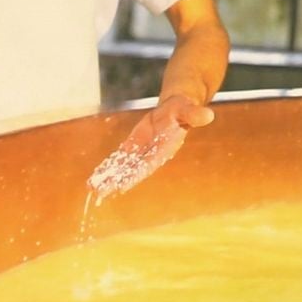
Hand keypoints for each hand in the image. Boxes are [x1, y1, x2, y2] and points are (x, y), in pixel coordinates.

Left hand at [93, 92, 214, 197]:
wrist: (178, 107)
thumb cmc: (184, 108)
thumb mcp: (189, 110)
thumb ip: (195, 114)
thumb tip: (208, 115)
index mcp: (165, 148)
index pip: (148, 164)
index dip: (135, 174)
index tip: (121, 186)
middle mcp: (152, 154)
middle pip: (132, 170)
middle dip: (115, 181)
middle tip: (99, 194)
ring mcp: (142, 151)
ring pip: (123, 167)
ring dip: (109, 177)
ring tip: (92, 189)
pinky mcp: (135, 145)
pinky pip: (120, 158)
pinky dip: (109, 166)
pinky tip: (97, 175)